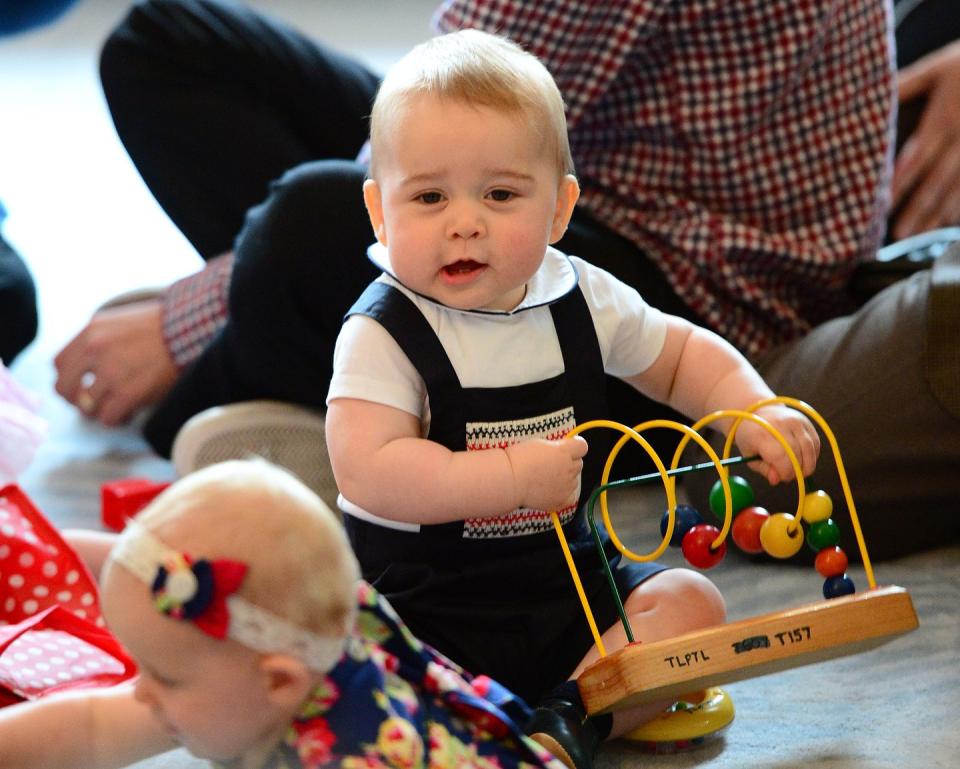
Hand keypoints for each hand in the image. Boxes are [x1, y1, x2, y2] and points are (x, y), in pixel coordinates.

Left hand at [54, 299, 178, 425]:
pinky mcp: (129, 393)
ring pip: (86, 407)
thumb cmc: (161, 327)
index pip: (59, 364)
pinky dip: (117, 420)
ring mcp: (111, 373)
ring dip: (100, 411)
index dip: (69, 379)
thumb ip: (97, 339)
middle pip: (65, 388)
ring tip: (116, 408)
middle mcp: (95, 352)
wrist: (189, 330)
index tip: (81, 385)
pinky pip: (108, 418)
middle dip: (76, 399)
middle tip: (92, 403)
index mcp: (90, 332)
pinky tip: (129, 413)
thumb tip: (86, 366)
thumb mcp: (118, 322)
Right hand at [505, 436, 587, 510]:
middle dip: (569, 463)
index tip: (568, 447)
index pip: (582, 446)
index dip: (575, 446)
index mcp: (565, 452)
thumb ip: (557, 446)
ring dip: (566, 478)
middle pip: (578, 463)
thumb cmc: (520, 459)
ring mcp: (567, 486)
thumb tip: (563, 448)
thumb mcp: (540, 443)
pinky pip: (572, 497)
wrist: (510, 480)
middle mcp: (569, 469)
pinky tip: (554, 490)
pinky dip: (565, 494)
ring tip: (548, 478)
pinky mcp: (561, 501)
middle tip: (552, 464)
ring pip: (575, 480)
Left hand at [733, 404, 818, 485]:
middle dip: (796, 470)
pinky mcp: (806, 422)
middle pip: (796, 453)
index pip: (780, 456)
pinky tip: (802, 459)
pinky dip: (811, 456)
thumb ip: (764, 469)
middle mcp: (781, 424)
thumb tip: (776, 480)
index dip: (785, 472)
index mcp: (762, 432)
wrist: (758, 411)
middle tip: (790, 475)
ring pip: (809, 449)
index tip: (782, 477)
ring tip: (797, 469)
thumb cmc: (751, 437)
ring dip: (807, 465)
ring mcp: (796, 421)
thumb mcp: (749, 455)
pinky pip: (815, 444)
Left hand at [891, 41, 959, 238]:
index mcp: (945, 118)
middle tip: (898, 234)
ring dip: (941, 214)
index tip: (883, 204)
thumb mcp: (937, 68)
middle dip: (919, 208)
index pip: (918, 157)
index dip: (901, 182)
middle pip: (939, 179)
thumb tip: (865, 97)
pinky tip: (951, 222)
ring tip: (921, 236)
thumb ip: (905, 85)